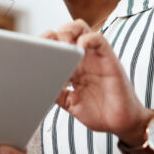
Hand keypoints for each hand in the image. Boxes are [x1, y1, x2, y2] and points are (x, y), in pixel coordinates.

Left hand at [43, 20, 150, 141]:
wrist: (121, 124)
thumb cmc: (98, 113)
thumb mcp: (70, 103)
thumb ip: (56, 92)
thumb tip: (35, 84)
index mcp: (71, 66)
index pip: (55, 45)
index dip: (43, 44)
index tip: (32, 51)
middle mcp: (82, 58)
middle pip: (65, 31)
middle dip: (52, 35)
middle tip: (45, 46)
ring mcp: (95, 57)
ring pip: (81, 28)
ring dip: (67, 31)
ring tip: (61, 45)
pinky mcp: (109, 59)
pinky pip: (99, 39)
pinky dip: (88, 39)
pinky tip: (80, 48)